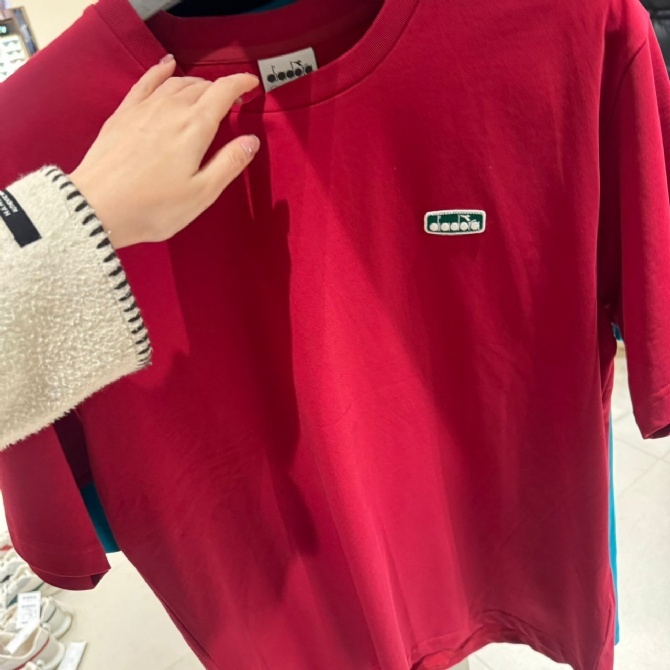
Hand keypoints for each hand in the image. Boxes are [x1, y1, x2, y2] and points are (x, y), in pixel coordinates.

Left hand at [69, 55, 260, 249]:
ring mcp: (144, 109)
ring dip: (197, 83)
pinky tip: (167, 65)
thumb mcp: (201, 193)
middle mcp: (170, 109)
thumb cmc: (152, 207)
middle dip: (221, 89)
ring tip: (207, 91)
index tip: (251, 85)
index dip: (241, 84)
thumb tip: (250, 141)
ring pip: (177, 83)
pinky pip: (146, 81)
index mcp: (194, 128)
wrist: (98, 207)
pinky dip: (161, 70)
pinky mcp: (124, 114)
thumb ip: (229, 163)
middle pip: (202, 86)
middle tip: (232, 100)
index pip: (224, 92)